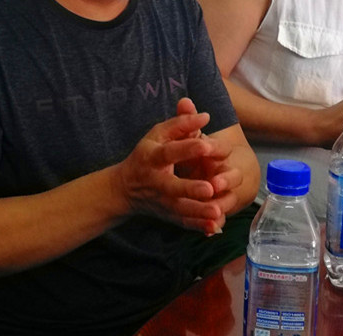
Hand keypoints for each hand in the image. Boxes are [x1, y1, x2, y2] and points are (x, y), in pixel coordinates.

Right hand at [116, 108, 233, 234]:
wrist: (126, 188)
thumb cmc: (148, 154)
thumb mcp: (158, 134)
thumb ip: (181, 123)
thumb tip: (205, 115)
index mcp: (153, 157)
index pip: (170, 152)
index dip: (188, 148)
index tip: (208, 145)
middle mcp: (156, 181)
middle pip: (172, 187)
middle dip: (190, 189)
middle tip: (210, 189)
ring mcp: (162, 201)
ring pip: (180, 209)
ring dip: (198, 212)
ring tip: (217, 211)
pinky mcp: (169, 216)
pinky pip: (184, 223)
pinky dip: (198, 226)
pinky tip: (215, 226)